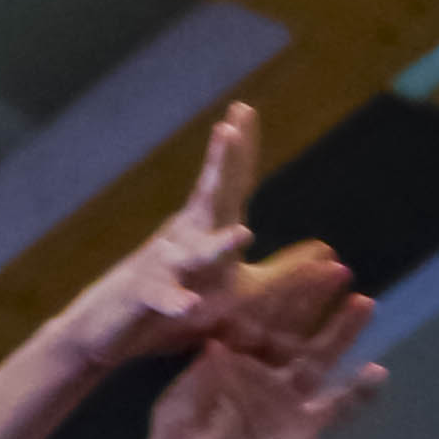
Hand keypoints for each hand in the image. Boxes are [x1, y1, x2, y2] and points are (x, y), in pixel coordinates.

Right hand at [52, 103, 260, 369]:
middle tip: (229, 128)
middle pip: (209, 199)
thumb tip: (331, 252)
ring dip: (219, 246)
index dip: (241, 149)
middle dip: (221, 166)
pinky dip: (176, 301)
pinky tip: (190, 305)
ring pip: (194, 254)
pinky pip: (164, 299)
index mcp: (207, 231)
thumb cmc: (175, 303)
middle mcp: (184, 239)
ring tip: (245, 235)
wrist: (107, 329)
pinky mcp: (147, 300)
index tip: (245, 108)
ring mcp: (164, 267)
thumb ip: (281, 271)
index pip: (231, 185)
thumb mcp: (235, 290)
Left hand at [136, 283, 383, 438]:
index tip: (280, 264)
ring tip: (364, 304)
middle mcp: (260, 374)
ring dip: (342, 333)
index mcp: (226, 362)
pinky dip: (357, 394)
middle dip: (313, 300)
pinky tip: (377, 374)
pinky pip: (335, 408)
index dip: (270, 292)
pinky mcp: (302, 431)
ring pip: (319, 359)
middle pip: (292, 329)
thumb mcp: (174, 416)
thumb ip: (197, 383)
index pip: (253, 318)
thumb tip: (213, 343)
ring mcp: (284, 401)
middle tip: (336, 267)